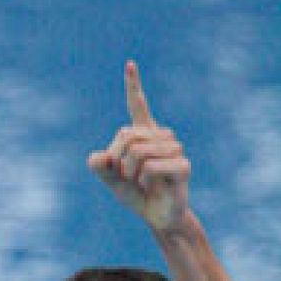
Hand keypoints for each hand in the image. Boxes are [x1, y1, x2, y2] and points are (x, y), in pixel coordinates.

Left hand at [88, 61, 190, 231]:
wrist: (157, 215)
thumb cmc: (136, 194)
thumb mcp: (111, 181)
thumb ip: (99, 167)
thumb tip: (98, 157)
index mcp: (144, 135)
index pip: (138, 106)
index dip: (133, 86)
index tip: (129, 64)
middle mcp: (161, 137)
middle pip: (126, 136)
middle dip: (117, 159)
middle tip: (126, 175)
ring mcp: (175, 149)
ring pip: (137, 152)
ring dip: (130, 172)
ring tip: (141, 182)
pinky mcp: (183, 166)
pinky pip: (150, 167)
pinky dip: (143, 179)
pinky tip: (152, 185)